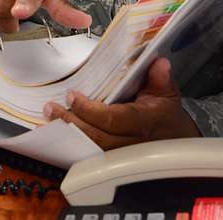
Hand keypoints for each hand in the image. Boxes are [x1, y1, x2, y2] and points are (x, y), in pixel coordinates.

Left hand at [42, 57, 199, 148]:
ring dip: (67, 135)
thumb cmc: (165, 115)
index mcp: (142, 123)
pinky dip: (72, 145)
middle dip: (71, 122)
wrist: (173, 140)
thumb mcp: (165, 93)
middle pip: (96, 137)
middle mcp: (131, 142)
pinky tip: (58, 135)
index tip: (72, 95)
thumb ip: (160, 77)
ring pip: (90, 150)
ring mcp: (121, 156)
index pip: (112, 119)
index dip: (89, 109)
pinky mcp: (113, 161)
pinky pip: (89, 156)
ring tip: (49, 120)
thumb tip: (159, 61)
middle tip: (51, 108)